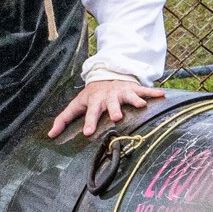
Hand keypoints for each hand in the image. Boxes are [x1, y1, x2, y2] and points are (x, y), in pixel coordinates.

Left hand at [49, 79, 165, 138]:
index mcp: (95, 102)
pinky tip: (162, 96)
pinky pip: (144, 91)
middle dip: (114, 109)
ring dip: (134, 100)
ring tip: (141, 105)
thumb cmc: (91, 96)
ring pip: (129, 95)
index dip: (90, 122)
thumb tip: (50, 135)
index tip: (89, 133)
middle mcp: (109, 97)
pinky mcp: (133, 89)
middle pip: (111, 103)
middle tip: (117, 117)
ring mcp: (122, 92)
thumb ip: (63, 119)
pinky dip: (153, 93)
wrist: (106, 76)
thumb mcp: (76, 105)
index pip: (91, 113)